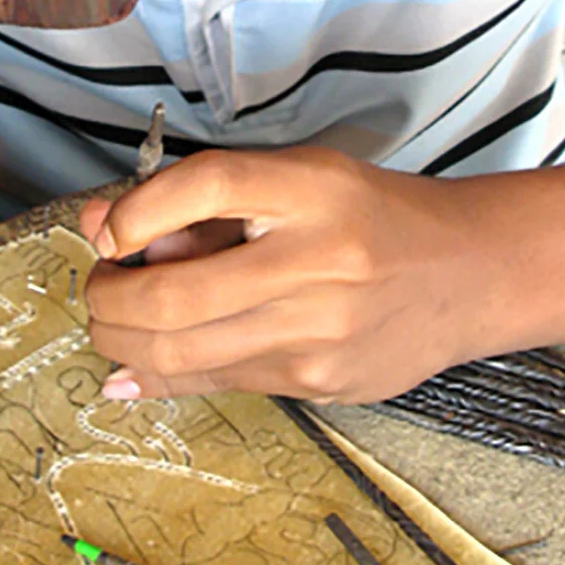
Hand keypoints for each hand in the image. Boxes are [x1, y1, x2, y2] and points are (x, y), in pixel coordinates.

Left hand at [78, 146, 488, 402]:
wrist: (466, 274)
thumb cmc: (369, 218)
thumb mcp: (292, 182)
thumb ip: (197, 201)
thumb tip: (100, 224)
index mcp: (312, 191)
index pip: (206, 186)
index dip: (136, 212)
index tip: (108, 231)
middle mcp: (319, 261)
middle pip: (172, 294)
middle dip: (106, 299)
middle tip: (98, 288)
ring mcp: (320, 333)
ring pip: (182, 354)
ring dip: (122, 341)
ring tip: (116, 322)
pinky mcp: (320, 383)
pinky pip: (218, 383)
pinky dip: (163, 373)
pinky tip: (138, 365)